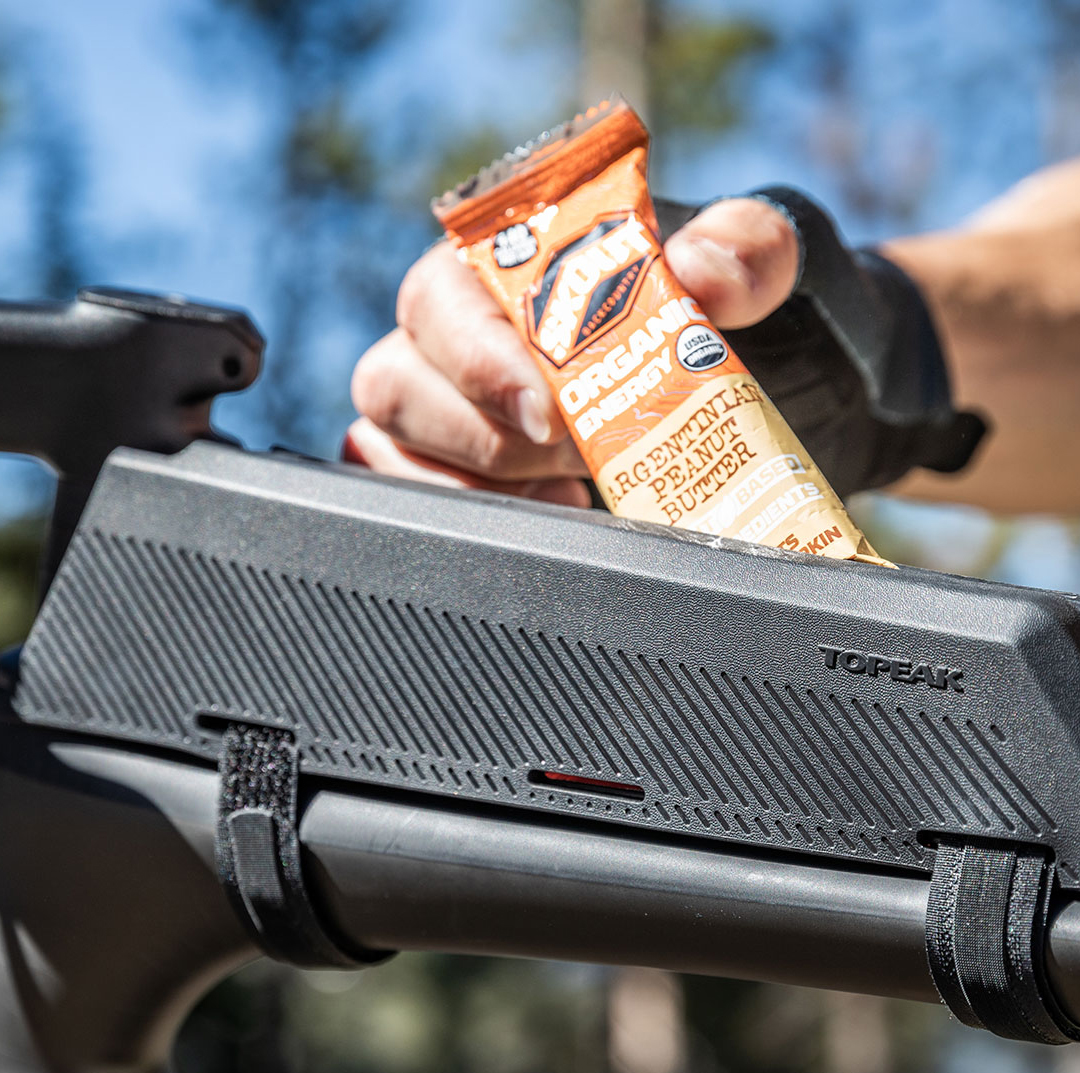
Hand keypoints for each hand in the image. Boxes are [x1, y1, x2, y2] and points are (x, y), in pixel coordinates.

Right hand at [345, 199, 799, 505]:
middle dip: (489, 437)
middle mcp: (460, 334)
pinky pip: (408, 496)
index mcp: (509, 264)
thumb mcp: (773, 261)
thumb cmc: (753, 310)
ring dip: (475, 483)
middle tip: (582, 458)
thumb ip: (746, 249)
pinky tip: (551, 518)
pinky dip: (465, 514)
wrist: (778, 379)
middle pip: (399, 382)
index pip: (439, 298)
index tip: (546, 411)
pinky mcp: (457, 466)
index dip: (475, 359)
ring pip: (388, 443)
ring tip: (570, 497)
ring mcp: (449, 404)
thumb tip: (698, 274)